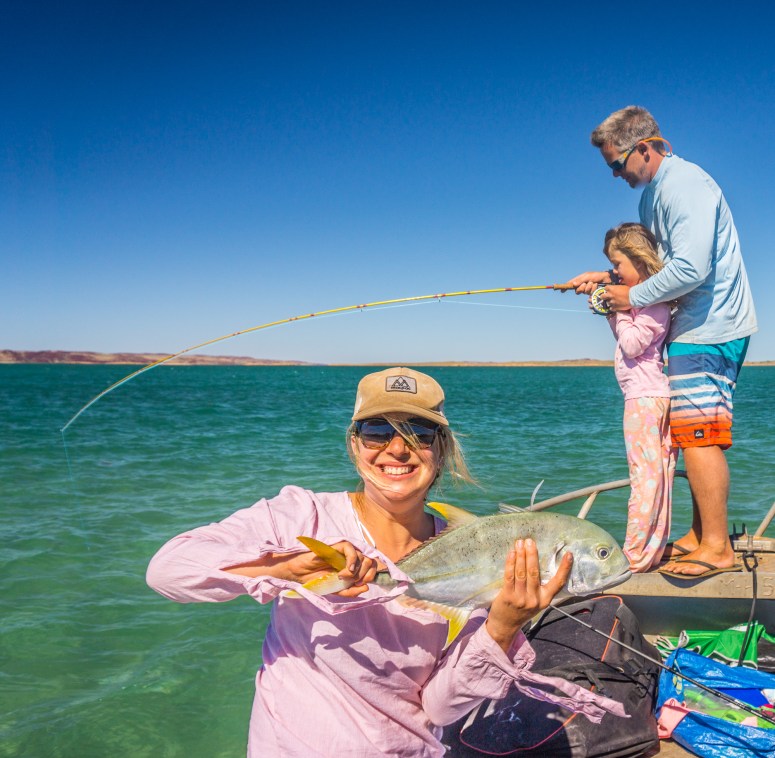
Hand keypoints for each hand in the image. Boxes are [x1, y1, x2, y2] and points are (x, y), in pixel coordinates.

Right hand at [226, 540, 381, 595]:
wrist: (297, 576)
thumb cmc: (315, 581)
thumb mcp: (335, 590)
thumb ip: (350, 590)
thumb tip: (366, 587)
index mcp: (351, 568)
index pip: (371, 566)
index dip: (372, 574)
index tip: (364, 583)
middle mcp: (349, 559)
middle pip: (370, 560)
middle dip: (367, 573)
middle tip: (356, 581)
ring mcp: (342, 552)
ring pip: (362, 555)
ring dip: (357, 569)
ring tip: (343, 577)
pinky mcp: (334, 547)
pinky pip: (349, 548)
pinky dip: (351, 560)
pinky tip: (345, 571)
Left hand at [485, 538, 572, 651]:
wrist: (505, 626)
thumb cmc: (522, 610)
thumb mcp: (536, 601)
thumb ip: (539, 586)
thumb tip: (538, 561)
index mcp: (545, 600)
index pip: (558, 583)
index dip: (564, 568)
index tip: (569, 554)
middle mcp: (535, 599)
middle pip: (535, 573)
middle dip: (532, 554)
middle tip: (530, 540)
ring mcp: (521, 599)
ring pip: (522, 573)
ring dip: (521, 556)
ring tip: (520, 543)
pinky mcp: (508, 597)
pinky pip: (510, 576)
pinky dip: (511, 563)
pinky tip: (511, 553)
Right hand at [562, 270, 609, 294]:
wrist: (607, 279)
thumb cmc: (597, 275)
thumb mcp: (587, 276)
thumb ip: (580, 280)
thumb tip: (573, 285)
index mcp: (580, 280)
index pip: (571, 284)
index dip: (566, 287)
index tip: (562, 290)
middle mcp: (582, 285)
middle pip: (577, 290)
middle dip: (582, 287)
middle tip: (587, 283)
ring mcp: (587, 290)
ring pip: (584, 292)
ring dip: (589, 287)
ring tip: (594, 283)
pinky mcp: (592, 293)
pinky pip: (590, 294)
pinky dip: (593, 289)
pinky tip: (596, 286)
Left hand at [601, 284, 631, 311]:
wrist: (633, 297)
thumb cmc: (629, 290)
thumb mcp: (622, 286)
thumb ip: (617, 288)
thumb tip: (616, 289)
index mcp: (611, 289)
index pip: (605, 288)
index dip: (607, 289)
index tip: (609, 290)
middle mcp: (610, 295)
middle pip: (602, 296)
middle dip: (604, 296)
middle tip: (606, 297)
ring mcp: (612, 302)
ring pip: (607, 303)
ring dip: (610, 302)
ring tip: (613, 302)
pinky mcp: (615, 307)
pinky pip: (611, 308)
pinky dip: (612, 308)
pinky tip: (615, 307)